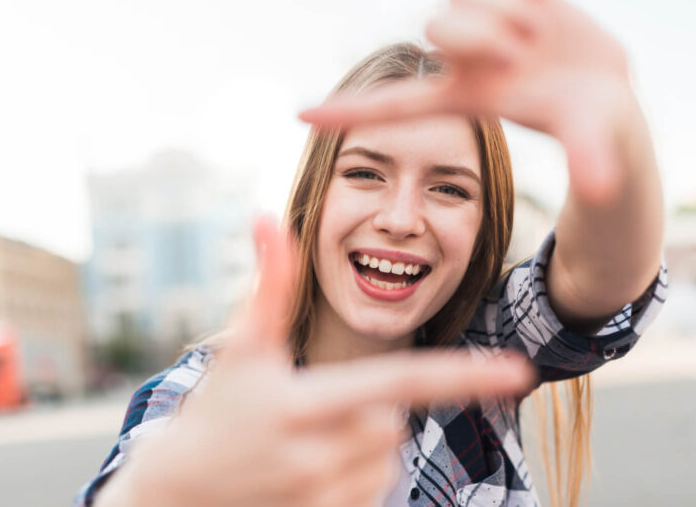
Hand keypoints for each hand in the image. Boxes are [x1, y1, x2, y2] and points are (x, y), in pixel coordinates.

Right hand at [98, 217, 534, 506]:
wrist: (177, 496)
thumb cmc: (213, 414)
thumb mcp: (241, 351)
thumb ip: (268, 286)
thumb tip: (268, 217)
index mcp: (304, 405)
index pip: (399, 383)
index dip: (462, 375)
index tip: (519, 370)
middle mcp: (319, 458)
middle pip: (393, 417)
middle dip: (367, 405)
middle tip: (311, 407)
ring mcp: (324, 499)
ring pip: (388, 454)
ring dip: (363, 442)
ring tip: (304, 442)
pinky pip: (377, 490)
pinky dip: (359, 474)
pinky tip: (309, 472)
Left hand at [300, 0, 634, 203]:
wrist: (609, 90)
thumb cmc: (593, 126)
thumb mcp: (592, 138)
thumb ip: (594, 157)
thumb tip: (605, 184)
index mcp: (466, 98)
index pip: (395, 105)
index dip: (349, 111)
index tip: (297, 117)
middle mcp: (465, 59)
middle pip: (439, 27)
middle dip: (479, 33)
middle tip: (520, 48)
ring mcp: (485, 22)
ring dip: (504, 8)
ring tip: (539, 31)